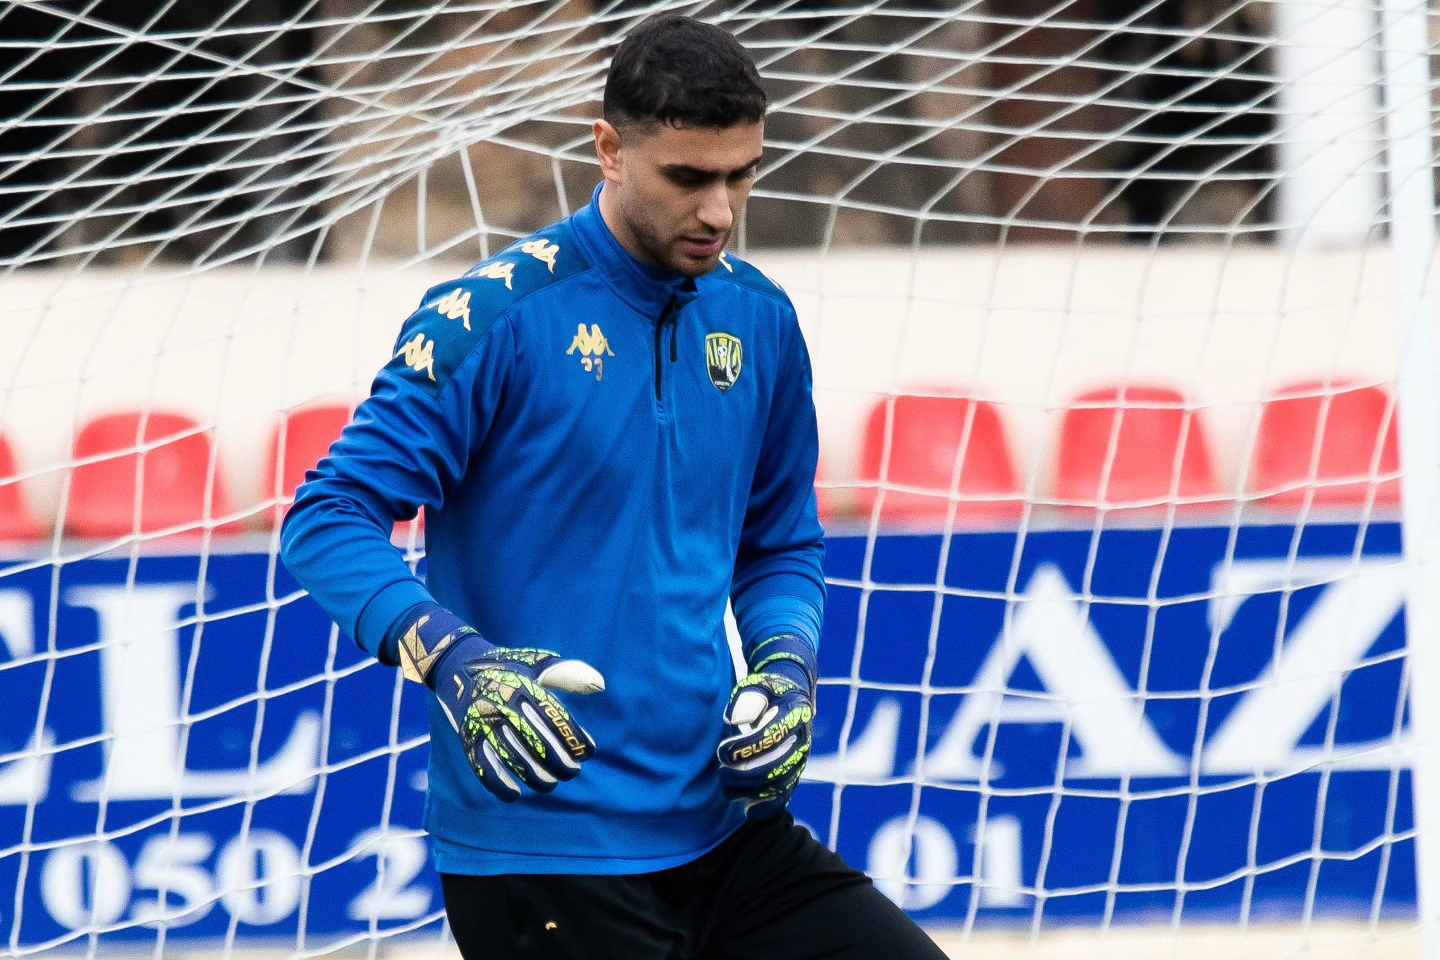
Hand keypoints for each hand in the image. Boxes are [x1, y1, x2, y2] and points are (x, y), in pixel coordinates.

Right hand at [397, 604, 604, 801]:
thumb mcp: (537, 662)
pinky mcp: (467, 737)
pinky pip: (481, 766)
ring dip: (535, 777)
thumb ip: (568, 673)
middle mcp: (502, 704)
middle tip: (572, 772)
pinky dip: (498, 784)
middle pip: (536, 742)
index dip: (574, 738)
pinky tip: (515, 794)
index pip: (554, 717)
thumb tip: (599, 684)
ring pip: (512, 759)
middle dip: (559, 763)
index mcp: (523, 685)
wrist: (457, 665)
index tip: (588, 752)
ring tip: (550, 784)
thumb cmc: (508, 666)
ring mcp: (482, 722)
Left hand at [717, 634, 816, 815]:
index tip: (722, 751)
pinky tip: (748, 811)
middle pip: (775, 767)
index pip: (770, 736)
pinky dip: (768, 807)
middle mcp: (802, 740)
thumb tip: (736, 720)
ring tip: (727, 788)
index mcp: (794, 714)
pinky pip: (785, 795)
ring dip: (750, 791)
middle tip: (720, 773)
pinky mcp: (795, 773)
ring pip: (779, 785)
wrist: (790, 696)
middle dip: (743, 775)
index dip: (743, 748)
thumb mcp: (759, 685)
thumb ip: (748, 698)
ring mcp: (800, 759)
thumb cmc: (768, 690)